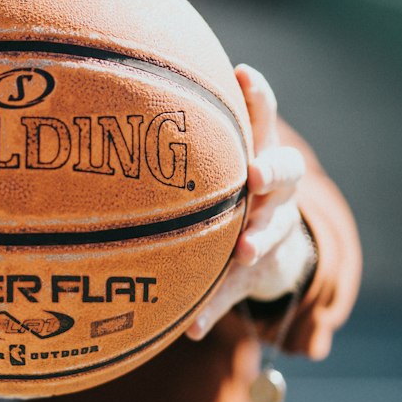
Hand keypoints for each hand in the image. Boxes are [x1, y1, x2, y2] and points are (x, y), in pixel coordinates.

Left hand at [186, 64, 312, 339]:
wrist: (268, 253)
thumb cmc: (225, 195)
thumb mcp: (215, 165)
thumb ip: (184, 138)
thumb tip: (117, 83)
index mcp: (259, 156)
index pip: (263, 119)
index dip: (258, 97)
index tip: (244, 74)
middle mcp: (275, 192)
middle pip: (284, 173)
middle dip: (271, 171)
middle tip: (254, 174)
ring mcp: (274, 232)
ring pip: (273, 233)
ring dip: (259, 239)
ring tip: (245, 251)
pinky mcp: (258, 274)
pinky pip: (235, 293)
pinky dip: (213, 309)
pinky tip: (191, 328)